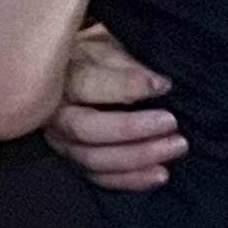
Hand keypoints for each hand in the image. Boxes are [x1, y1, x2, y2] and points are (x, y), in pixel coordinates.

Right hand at [43, 22, 185, 191]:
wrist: (62, 71)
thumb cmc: (88, 56)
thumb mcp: (103, 46)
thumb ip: (125, 65)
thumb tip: (157, 84)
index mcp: (56, 78)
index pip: (87, 85)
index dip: (126, 87)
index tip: (162, 85)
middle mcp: (52, 114)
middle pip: (85, 130)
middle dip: (131, 129)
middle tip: (171, 122)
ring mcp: (60, 141)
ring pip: (93, 159)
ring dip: (137, 157)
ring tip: (175, 146)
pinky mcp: (73, 160)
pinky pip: (99, 178)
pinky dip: (131, 180)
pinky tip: (160, 174)